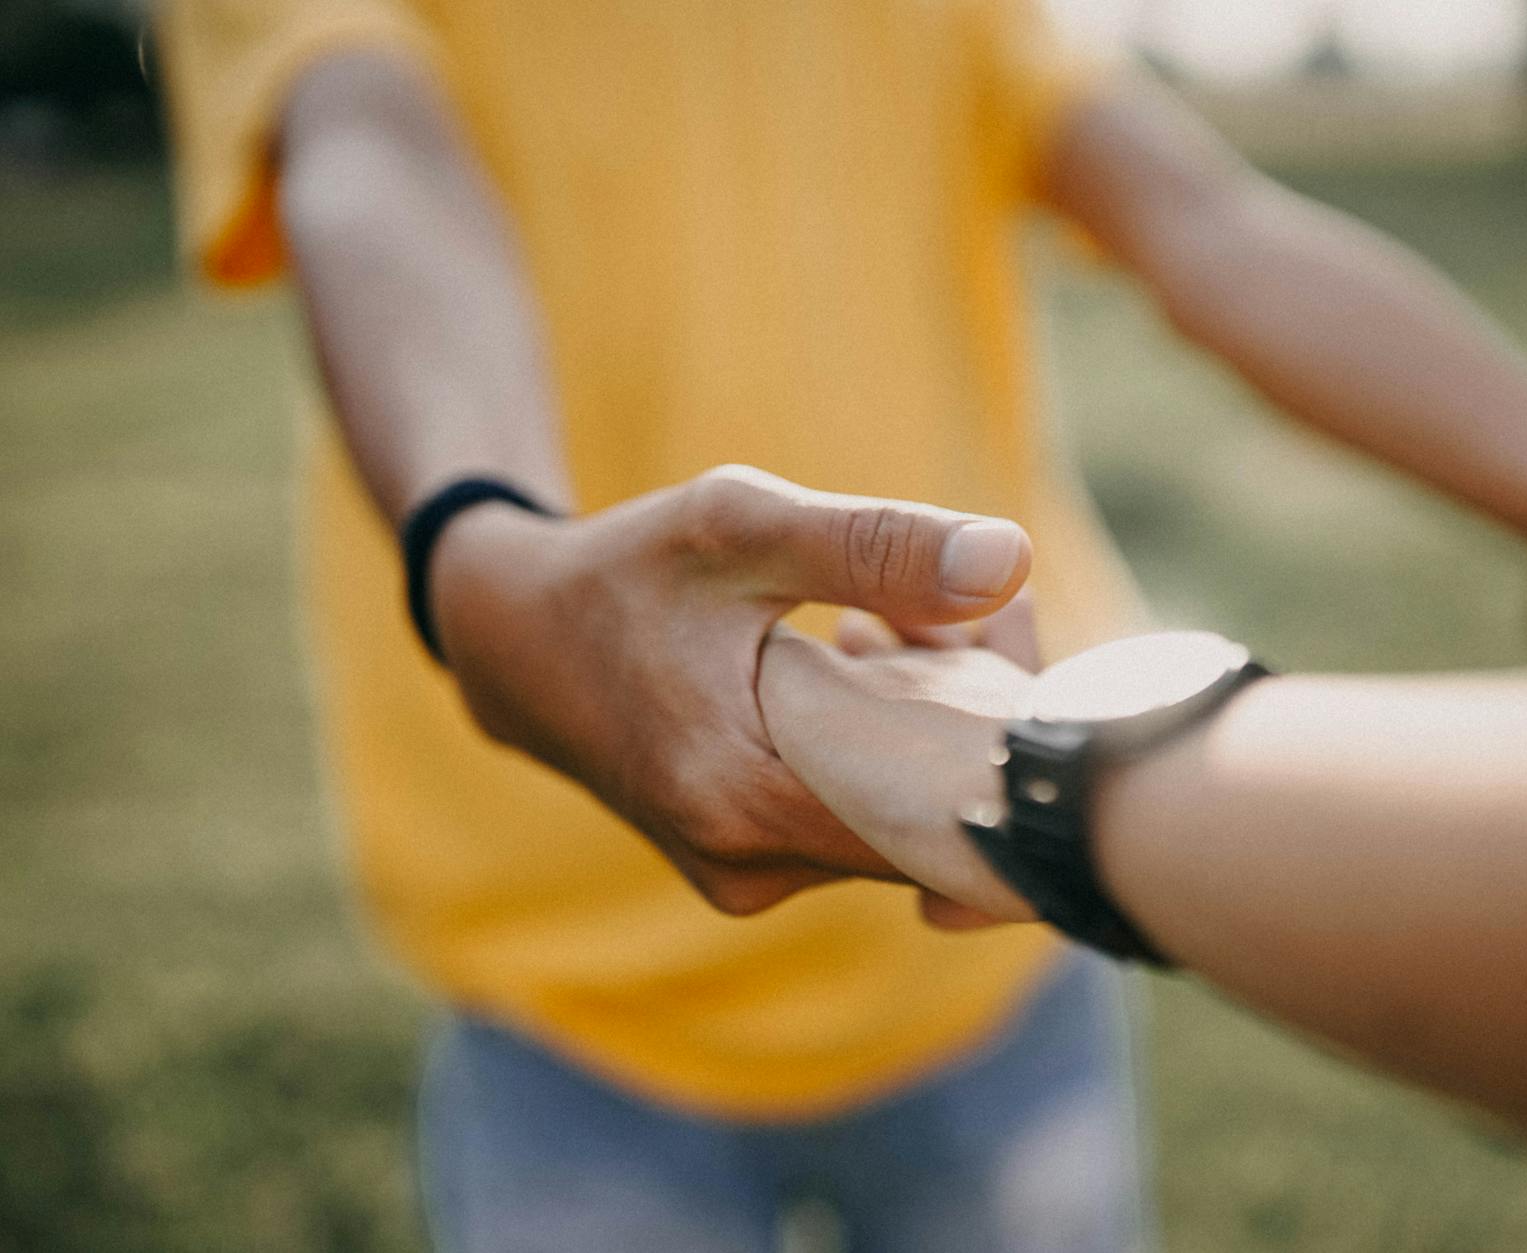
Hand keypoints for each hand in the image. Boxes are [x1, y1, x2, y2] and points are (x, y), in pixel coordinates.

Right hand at [426, 464, 1031, 914]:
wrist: (515, 640)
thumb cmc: (624, 572)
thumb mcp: (737, 527)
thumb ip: (873, 544)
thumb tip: (1012, 561)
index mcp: (745, 799)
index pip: (945, 816)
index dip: (1001, 731)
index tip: (1006, 638)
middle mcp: (751, 868)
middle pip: (933, 823)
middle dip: (975, 721)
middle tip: (967, 613)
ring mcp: (750, 879)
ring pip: (900, 823)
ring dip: (931, 730)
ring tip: (902, 623)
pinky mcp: (750, 867)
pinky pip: (858, 821)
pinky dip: (886, 749)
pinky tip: (866, 658)